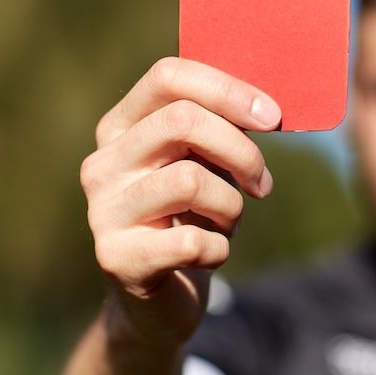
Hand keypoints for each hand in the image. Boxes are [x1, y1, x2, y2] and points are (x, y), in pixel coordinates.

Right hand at [79, 57, 280, 346]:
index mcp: (121, 126)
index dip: (228, 90)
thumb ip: (222, 129)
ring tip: (227, 221)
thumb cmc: (191, 217)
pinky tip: (209, 254)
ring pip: (191, 180)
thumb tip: (267, 108)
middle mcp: (102, 162)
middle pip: (183, 121)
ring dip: (231, 205)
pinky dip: (218, 248)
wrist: (161, 298)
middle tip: (262, 183)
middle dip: (242, 150)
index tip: (273, 116)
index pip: (168, 76)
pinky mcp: (116, 258)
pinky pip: (190, 241)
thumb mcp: (205, 164)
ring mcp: (102, 210)